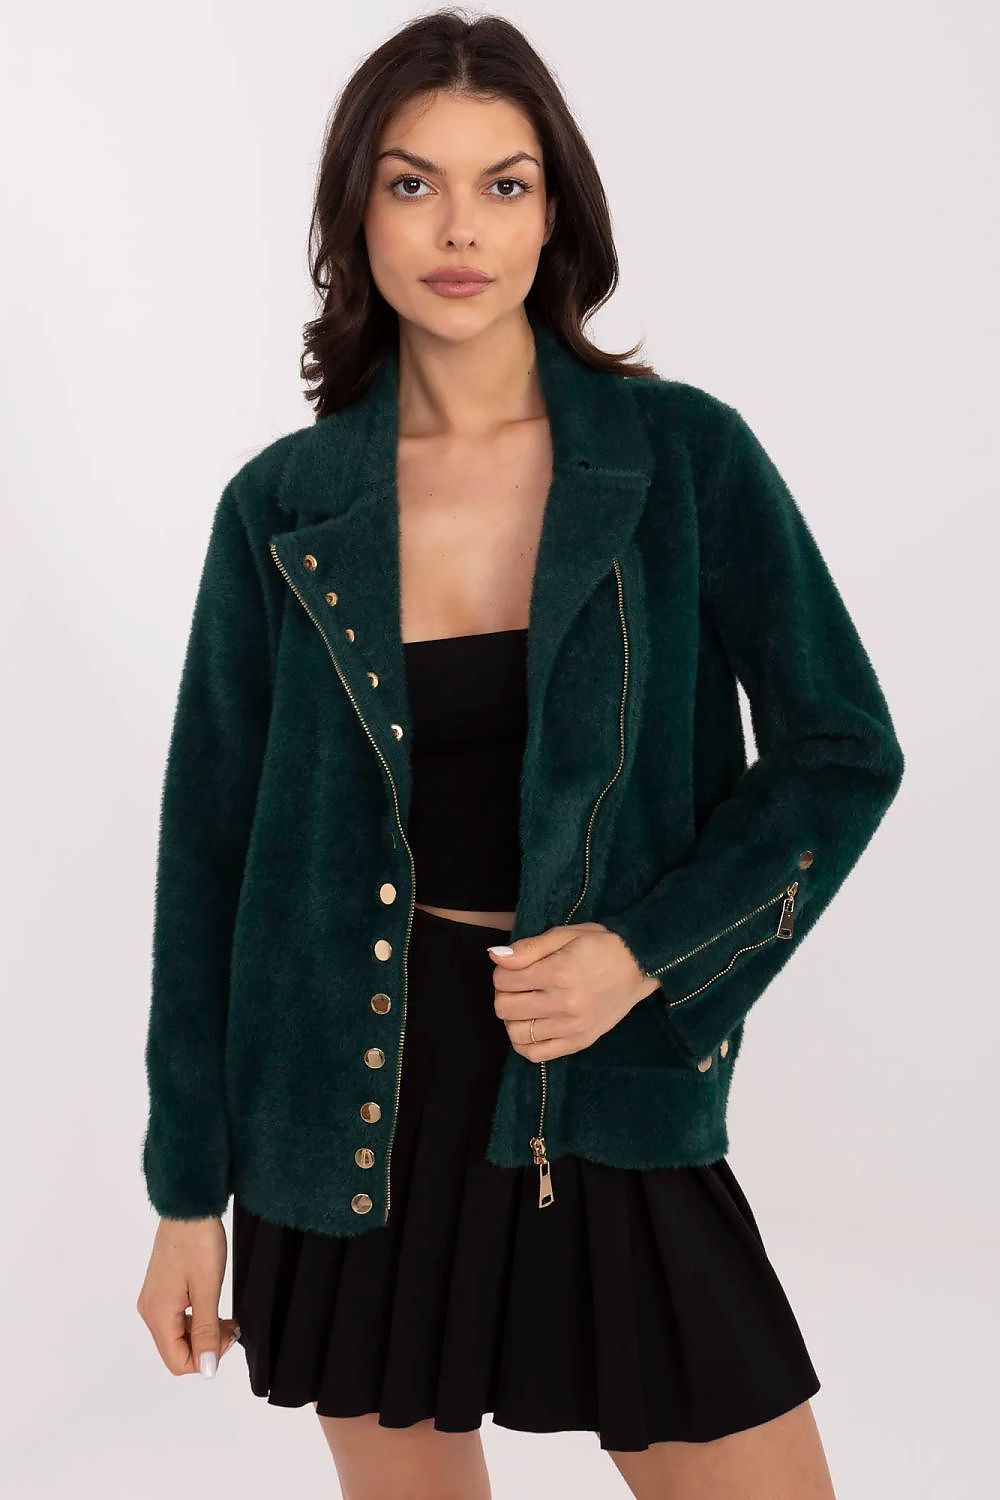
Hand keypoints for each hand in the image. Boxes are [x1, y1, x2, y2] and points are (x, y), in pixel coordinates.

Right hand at [136, 1215, 240, 1376]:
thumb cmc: (198, 1242)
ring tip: (226, 1318)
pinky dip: (196, 1320)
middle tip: (232, 1326)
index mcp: (157, 1314)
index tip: (229, 1337)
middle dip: (206, 1346)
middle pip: (176, 1350)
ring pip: (177, 1335)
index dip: (206, 1359)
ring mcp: (153, 1299)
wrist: (189, 1207)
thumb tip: (206, 1368)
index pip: (177, 1362)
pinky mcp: (161, 1289)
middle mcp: (149, 1311)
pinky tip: (212, 1308)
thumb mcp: (207, 1289)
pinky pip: (176, 1318)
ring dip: (203, 1334)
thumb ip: (205, 1331)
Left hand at [488, 922, 661, 1061]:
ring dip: (513, 1018)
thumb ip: (529, 947)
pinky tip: (532, 1025)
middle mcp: (563, 1003)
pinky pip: (536, 1054)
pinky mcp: (579, 1042)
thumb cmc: (601, 945)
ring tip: (526, 1005)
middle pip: (505, 1007)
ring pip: (515, 1033)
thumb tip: (496, 957)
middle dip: (504, 993)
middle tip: (519, 985)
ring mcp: (571, 1027)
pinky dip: (524, 1042)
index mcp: (558, 973)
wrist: (639, 966)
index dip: (503, 970)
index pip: (503, 980)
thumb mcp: (566, 934)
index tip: (515, 967)